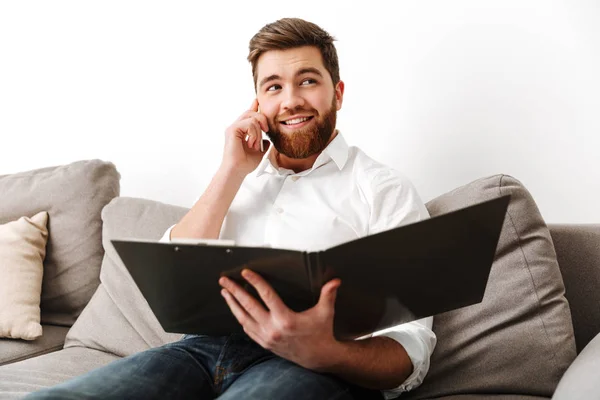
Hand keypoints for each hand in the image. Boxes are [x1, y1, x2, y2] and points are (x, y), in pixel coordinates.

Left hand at [219, 269, 342, 370]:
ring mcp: (266, 337)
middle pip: (248, 306)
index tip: (245, 272)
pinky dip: (240, 318)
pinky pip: (247, 329)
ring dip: (232, 305)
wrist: (318, 358)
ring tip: (225, 292)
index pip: (266, 295)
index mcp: (285, 319)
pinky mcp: (264, 343)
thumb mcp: (325, 313)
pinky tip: (236, 310)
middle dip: (235, 291)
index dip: (255, 282)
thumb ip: (328, 295)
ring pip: (243, 318)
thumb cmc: (321, 333)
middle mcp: (272, 329)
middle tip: (224, 280)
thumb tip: (335, 281)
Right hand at [221, 99, 269, 177]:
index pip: (248, 115)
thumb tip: (268, 140)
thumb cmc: (245, 164)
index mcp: (241, 131)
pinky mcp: (232, 130)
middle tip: (266, 130)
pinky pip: (249, 124)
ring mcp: (233, 128)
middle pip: (251, 112)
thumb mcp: (259, 152)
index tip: (258, 101)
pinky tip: (251, 143)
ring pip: (252, 117)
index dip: (254, 107)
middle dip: (262, 119)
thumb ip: (263, 143)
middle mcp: (236, 127)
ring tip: (255, 144)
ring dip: (258, 131)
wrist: (238, 171)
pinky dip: (254, 134)